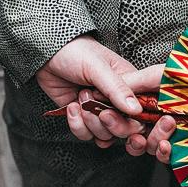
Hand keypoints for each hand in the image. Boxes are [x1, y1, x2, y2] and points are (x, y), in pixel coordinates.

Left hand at [35, 36, 174, 162]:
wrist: (46, 53)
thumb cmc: (77, 52)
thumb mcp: (98, 67)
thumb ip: (117, 89)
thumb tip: (136, 110)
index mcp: (130, 87)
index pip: (141, 113)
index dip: (133, 121)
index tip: (116, 114)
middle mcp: (118, 102)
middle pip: (125, 129)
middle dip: (109, 124)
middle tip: (98, 110)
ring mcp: (100, 111)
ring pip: (105, 135)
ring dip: (89, 121)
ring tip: (80, 98)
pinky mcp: (83, 118)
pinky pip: (86, 135)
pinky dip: (77, 125)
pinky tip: (71, 107)